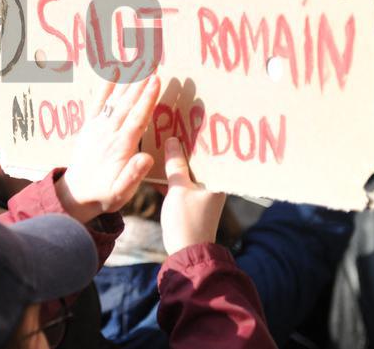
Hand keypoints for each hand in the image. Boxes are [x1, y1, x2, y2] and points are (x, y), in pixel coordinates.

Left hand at [56, 65, 159, 223]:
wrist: (76, 195)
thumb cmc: (104, 194)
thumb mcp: (121, 193)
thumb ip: (133, 176)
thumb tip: (146, 158)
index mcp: (121, 148)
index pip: (137, 118)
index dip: (147, 99)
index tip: (156, 80)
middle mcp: (108, 134)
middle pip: (127, 104)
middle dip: (140, 83)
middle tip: (151, 63)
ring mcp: (97, 128)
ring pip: (114, 100)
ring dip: (126, 81)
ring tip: (137, 63)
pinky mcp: (90, 127)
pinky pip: (97, 104)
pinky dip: (104, 88)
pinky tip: (112, 73)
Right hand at [159, 137, 225, 255]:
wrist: (186, 253)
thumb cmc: (186, 222)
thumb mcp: (178, 189)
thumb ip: (175, 164)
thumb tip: (172, 140)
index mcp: (217, 181)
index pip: (210, 152)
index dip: (199, 137)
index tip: (188, 120)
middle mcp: (212, 185)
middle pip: (197, 160)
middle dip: (184, 146)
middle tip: (172, 126)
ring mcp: (201, 194)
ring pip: (187, 170)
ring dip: (175, 160)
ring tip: (161, 141)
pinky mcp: (190, 202)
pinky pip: (180, 182)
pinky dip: (171, 175)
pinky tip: (156, 165)